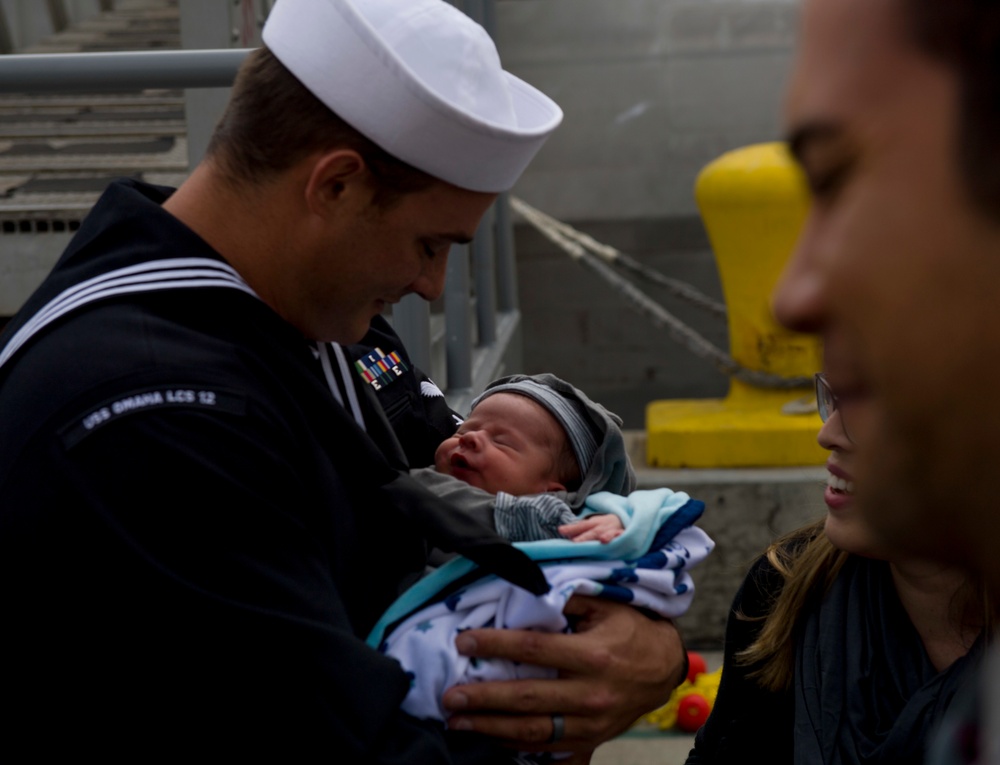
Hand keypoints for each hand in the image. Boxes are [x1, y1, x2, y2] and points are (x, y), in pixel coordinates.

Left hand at [441, 595, 684, 753]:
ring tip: (457, 722)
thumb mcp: (606, 604)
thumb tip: (524, 587)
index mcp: (592, 655)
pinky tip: (488, 740)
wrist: (665, 667)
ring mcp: (591, 723)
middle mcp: (590, 693)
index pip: (533, 649)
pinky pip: (548, 749)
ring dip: (490, 729)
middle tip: (449, 696)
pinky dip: (515, 747)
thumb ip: (567, 597)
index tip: (463, 643)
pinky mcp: (590, 740)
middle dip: (483, 699)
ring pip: (533, 732)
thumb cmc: (631, 629)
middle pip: (527, 698)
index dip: (495, 645)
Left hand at [559, 514, 623, 543]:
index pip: (582, 525)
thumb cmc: (604, 526)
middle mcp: (603, 526)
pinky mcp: (625, 536)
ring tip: (603, 540)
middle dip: (586, 537)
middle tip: (576, 542)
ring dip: (607, 536)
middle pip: (594, 531)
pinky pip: (624, 537)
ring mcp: (614, 531)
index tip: (561, 530)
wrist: (625, 521)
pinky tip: (620, 543)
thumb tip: (564, 533)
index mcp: (594, 523)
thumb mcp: (592, 525)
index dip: (572, 528)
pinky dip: (622, 539)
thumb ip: (579, 530)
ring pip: (610, 533)